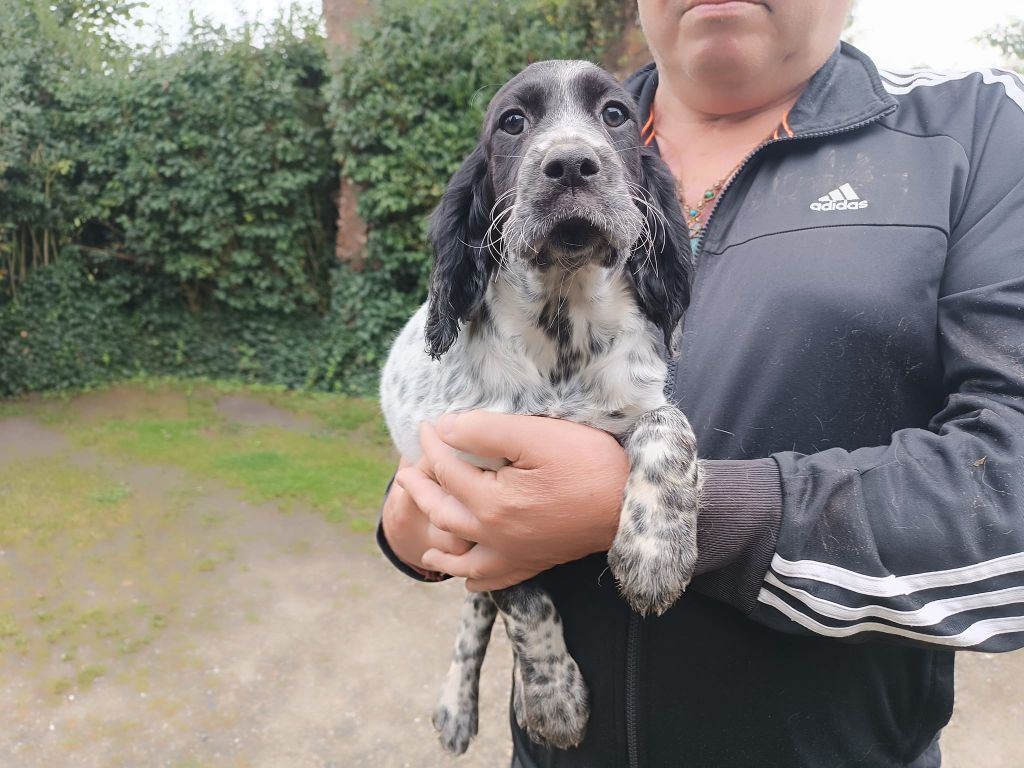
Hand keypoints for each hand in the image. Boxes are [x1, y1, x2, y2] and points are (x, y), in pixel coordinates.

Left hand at [395, 411, 627, 590]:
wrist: (632, 508)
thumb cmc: (589, 466)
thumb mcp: (536, 435)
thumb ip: (485, 430)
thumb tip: (444, 428)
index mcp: (490, 502)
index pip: (447, 468)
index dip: (432, 444)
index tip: (425, 425)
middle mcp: (493, 536)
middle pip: (442, 512)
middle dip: (419, 489)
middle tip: (406, 470)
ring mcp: (511, 555)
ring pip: (458, 556)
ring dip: (435, 541)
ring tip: (421, 529)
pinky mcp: (531, 564)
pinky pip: (490, 580)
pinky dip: (471, 579)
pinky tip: (464, 575)